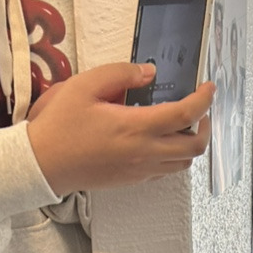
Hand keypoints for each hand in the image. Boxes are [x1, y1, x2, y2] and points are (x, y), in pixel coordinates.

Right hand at [26, 62, 213, 195]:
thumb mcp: (85, 86)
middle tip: (200, 109)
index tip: (209, 88)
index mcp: (135, 128)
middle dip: (206, 126)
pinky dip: (176, 156)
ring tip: (184, 124)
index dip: (204, 100)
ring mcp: (141, 171)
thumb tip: (149, 72)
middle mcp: (144, 153)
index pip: (184, 115)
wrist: (43, 164)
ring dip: (191, 143)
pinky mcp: (134, 180)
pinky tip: (164, 140)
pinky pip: (167, 171)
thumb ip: (121, 74)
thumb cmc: (59, 125)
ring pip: (184, 162)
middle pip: (195, 146)